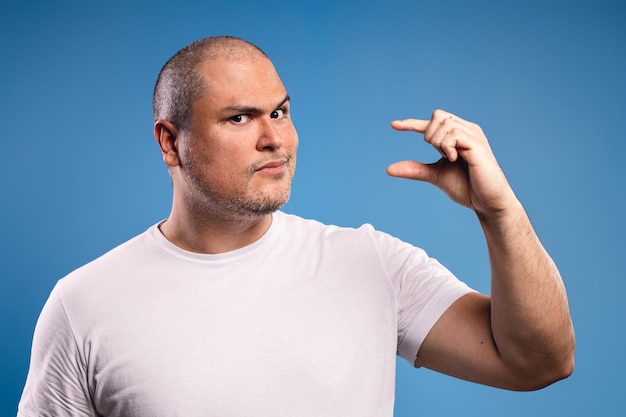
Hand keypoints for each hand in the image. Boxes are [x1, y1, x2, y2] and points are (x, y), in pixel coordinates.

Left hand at [386, 109, 517, 215]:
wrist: (487, 202)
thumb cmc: (467, 187)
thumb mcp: (436, 175)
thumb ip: (415, 169)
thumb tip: (389, 169)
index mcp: (458, 135)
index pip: (432, 122)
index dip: (412, 123)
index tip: (393, 125)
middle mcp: (467, 130)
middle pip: (437, 116)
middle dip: (429, 134)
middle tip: (439, 155)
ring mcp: (473, 135)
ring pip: (444, 123)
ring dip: (438, 142)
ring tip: (449, 159)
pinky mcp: (477, 143)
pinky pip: (454, 134)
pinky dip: (447, 146)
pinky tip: (453, 159)